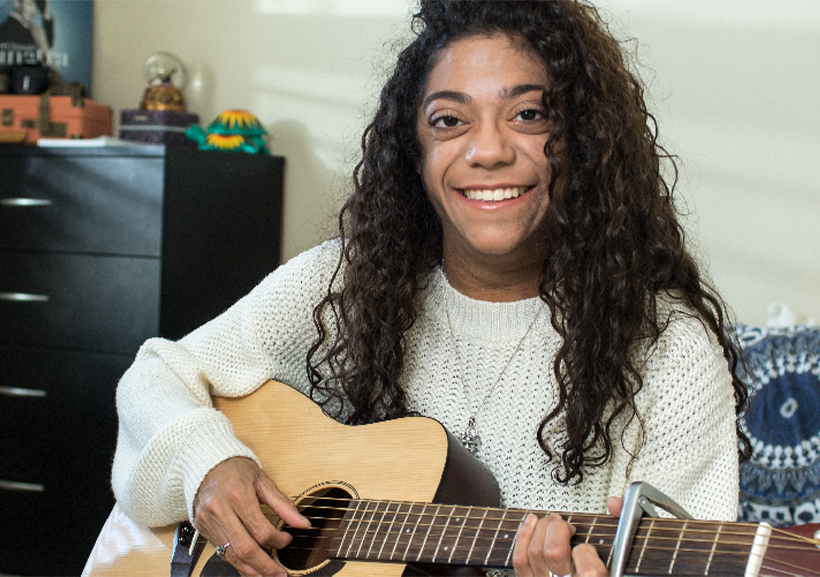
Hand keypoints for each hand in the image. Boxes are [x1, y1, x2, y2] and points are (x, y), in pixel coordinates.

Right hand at [193, 457, 309, 576]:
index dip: (278, 540)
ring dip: (251, 570)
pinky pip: (221, 552)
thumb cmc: (237, 470)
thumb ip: (284, 505)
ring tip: (268, 576)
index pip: (261, 530)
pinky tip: (251, 567)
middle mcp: (219, 509)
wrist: (208, 464)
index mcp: (236, 494)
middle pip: (245, 548)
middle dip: (265, 567)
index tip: (288, 539)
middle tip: (281, 574)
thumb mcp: (263, 481)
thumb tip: (303, 524)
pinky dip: (238, 562)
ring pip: (231, 555)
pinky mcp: (202, 528)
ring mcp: (208, 521)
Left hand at [511, 496, 623, 576]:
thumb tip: (615, 503)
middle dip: (558, 529)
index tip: (587, 548)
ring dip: (539, 528)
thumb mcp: (618, 561)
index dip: (586, 550)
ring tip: (550, 521)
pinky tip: (530, 524)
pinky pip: (519, 560)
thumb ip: (624, 527)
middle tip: (565, 526)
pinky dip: (523, 536)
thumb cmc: (600, 572)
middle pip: (554, 552)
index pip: (589, 567)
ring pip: (534, 552)